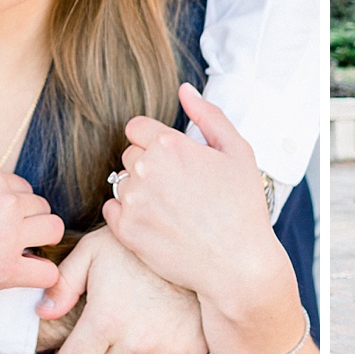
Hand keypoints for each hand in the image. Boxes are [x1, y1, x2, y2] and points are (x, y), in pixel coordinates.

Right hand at [0, 169, 62, 324]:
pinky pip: (48, 270)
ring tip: (20, 260)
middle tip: (10, 246)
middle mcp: (3, 201)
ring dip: (41, 246)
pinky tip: (23, 281)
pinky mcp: (6, 269)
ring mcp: (7, 234)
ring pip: (54, 231)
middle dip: (30, 226)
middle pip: (42, 208)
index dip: (15, 209)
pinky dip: (42, 277)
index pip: (24, 188)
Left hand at [37, 226, 206, 353]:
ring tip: (126, 342)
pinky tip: (152, 351)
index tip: (75, 343)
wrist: (192, 244)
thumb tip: (44, 313)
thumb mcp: (92, 252)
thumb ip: (63, 283)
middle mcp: (138, 342)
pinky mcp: (193, 353)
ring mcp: (169, 350)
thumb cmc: (136, 248)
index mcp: (107, 319)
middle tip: (103, 336)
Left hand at [105, 84, 288, 309]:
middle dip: (148, 165)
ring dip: (139, 190)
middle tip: (179, 188)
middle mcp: (146, 169)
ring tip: (170, 208)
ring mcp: (133, 201)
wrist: (237, 264)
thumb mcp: (238, 151)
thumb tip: (184, 89)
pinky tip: (157, 223)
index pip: (136, 127)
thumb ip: (208, 114)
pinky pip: (112, 209)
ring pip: (121, 182)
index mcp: (170, 144)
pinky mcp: (125, 231)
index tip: (173, 160)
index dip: (154, 141)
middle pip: (129, 155)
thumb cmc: (242, 206)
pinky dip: (129, 214)